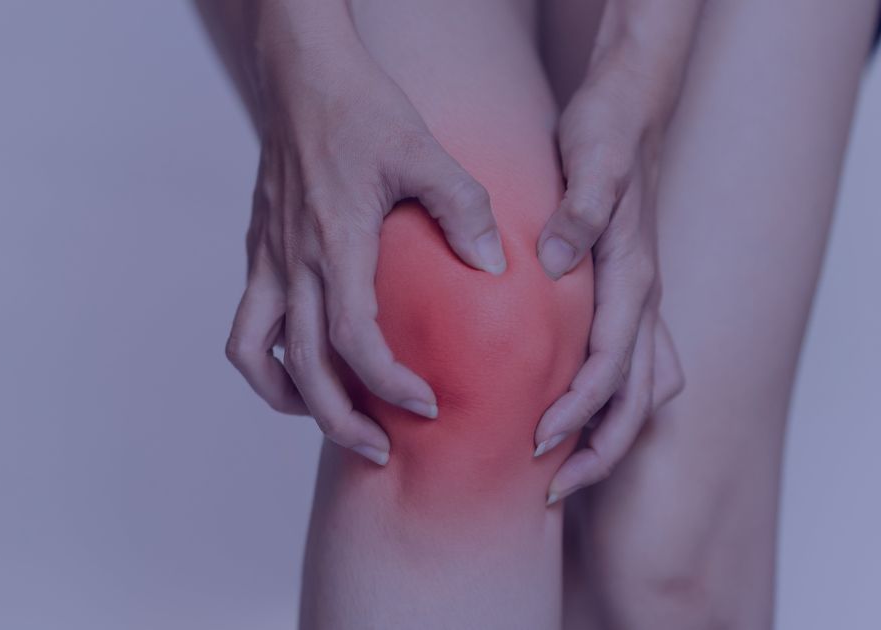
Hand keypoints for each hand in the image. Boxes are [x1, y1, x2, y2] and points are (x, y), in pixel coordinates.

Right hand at [224, 8, 506, 465]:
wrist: (301, 75)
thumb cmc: (362, 109)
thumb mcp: (425, 153)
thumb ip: (462, 211)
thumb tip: (494, 266)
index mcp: (337, 245)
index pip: (356, 342)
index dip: (389, 386)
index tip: (426, 407)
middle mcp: (293, 263)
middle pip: (304, 371)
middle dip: (343, 422)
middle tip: (383, 449)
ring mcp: (268, 260)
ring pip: (256, 355)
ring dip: (289, 399)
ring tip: (328, 418)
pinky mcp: (258, 252)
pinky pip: (248, 324)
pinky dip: (268, 359)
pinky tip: (302, 364)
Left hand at [532, 48, 689, 503]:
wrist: (625, 111)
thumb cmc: (603, 136)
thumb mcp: (591, 161)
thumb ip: (579, 212)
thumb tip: (557, 265)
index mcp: (633, 276)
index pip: (610, 364)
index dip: (577, 409)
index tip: (537, 442)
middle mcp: (643, 298)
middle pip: (635, 397)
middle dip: (596, 451)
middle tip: (549, 492)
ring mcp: (640, 302)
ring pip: (639, 391)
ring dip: (606, 438)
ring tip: (562, 477)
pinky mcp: (626, 298)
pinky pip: (632, 367)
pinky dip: (611, 404)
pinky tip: (575, 420)